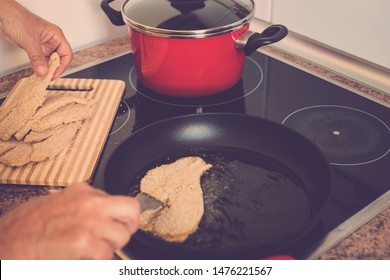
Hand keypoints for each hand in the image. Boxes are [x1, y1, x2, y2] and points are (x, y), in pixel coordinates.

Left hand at [0, 0, 72, 78]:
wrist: (3, 15)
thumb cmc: (17, 18)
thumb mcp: (30, 40)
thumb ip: (37, 58)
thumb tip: (43, 71)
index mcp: (56, 36)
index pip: (66, 54)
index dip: (62, 65)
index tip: (54, 74)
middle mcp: (52, 41)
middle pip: (60, 59)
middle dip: (55, 69)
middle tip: (48, 77)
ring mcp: (43, 45)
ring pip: (50, 61)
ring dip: (47, 69)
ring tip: (43, 76)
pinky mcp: (35, 48)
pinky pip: (41, 61)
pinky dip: (40, 67)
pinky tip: (38, 72)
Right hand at [0, 182, 139, 258]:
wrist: (4, 243)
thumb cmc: (26, 227)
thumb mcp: (59, 204)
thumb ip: (83, 206)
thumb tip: (105, 214)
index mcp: (83, 192)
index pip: (121, 200)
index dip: (122, 218)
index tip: (118, 225)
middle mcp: (88, 202)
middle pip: (131, 210)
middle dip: (128, 227)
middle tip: (117, 237)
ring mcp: (87, 220)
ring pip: (122, 235)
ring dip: (110, 247)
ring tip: (91, 250)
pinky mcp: (82, 241)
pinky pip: (107, 254)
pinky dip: (98, 261)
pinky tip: (81, 258)